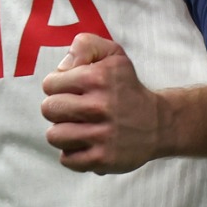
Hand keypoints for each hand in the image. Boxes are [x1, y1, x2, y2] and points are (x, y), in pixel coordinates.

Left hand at [41, 33, 165, 173]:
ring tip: (78, 127)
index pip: (50, 84)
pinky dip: (73, 153)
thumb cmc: (127, 87)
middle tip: (75, 110)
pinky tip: (86, 144)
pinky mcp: (103, 159)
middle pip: (48, 109)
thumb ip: (85, 46)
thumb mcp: (112, 54)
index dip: (58, 86)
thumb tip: (62, 67)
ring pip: (54, 136)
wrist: (157, 123)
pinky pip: (67, 159)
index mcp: (98, 78)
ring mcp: (101, 135)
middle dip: (58, 109)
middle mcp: (99, 106)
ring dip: (63, 132)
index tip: (73, 90)